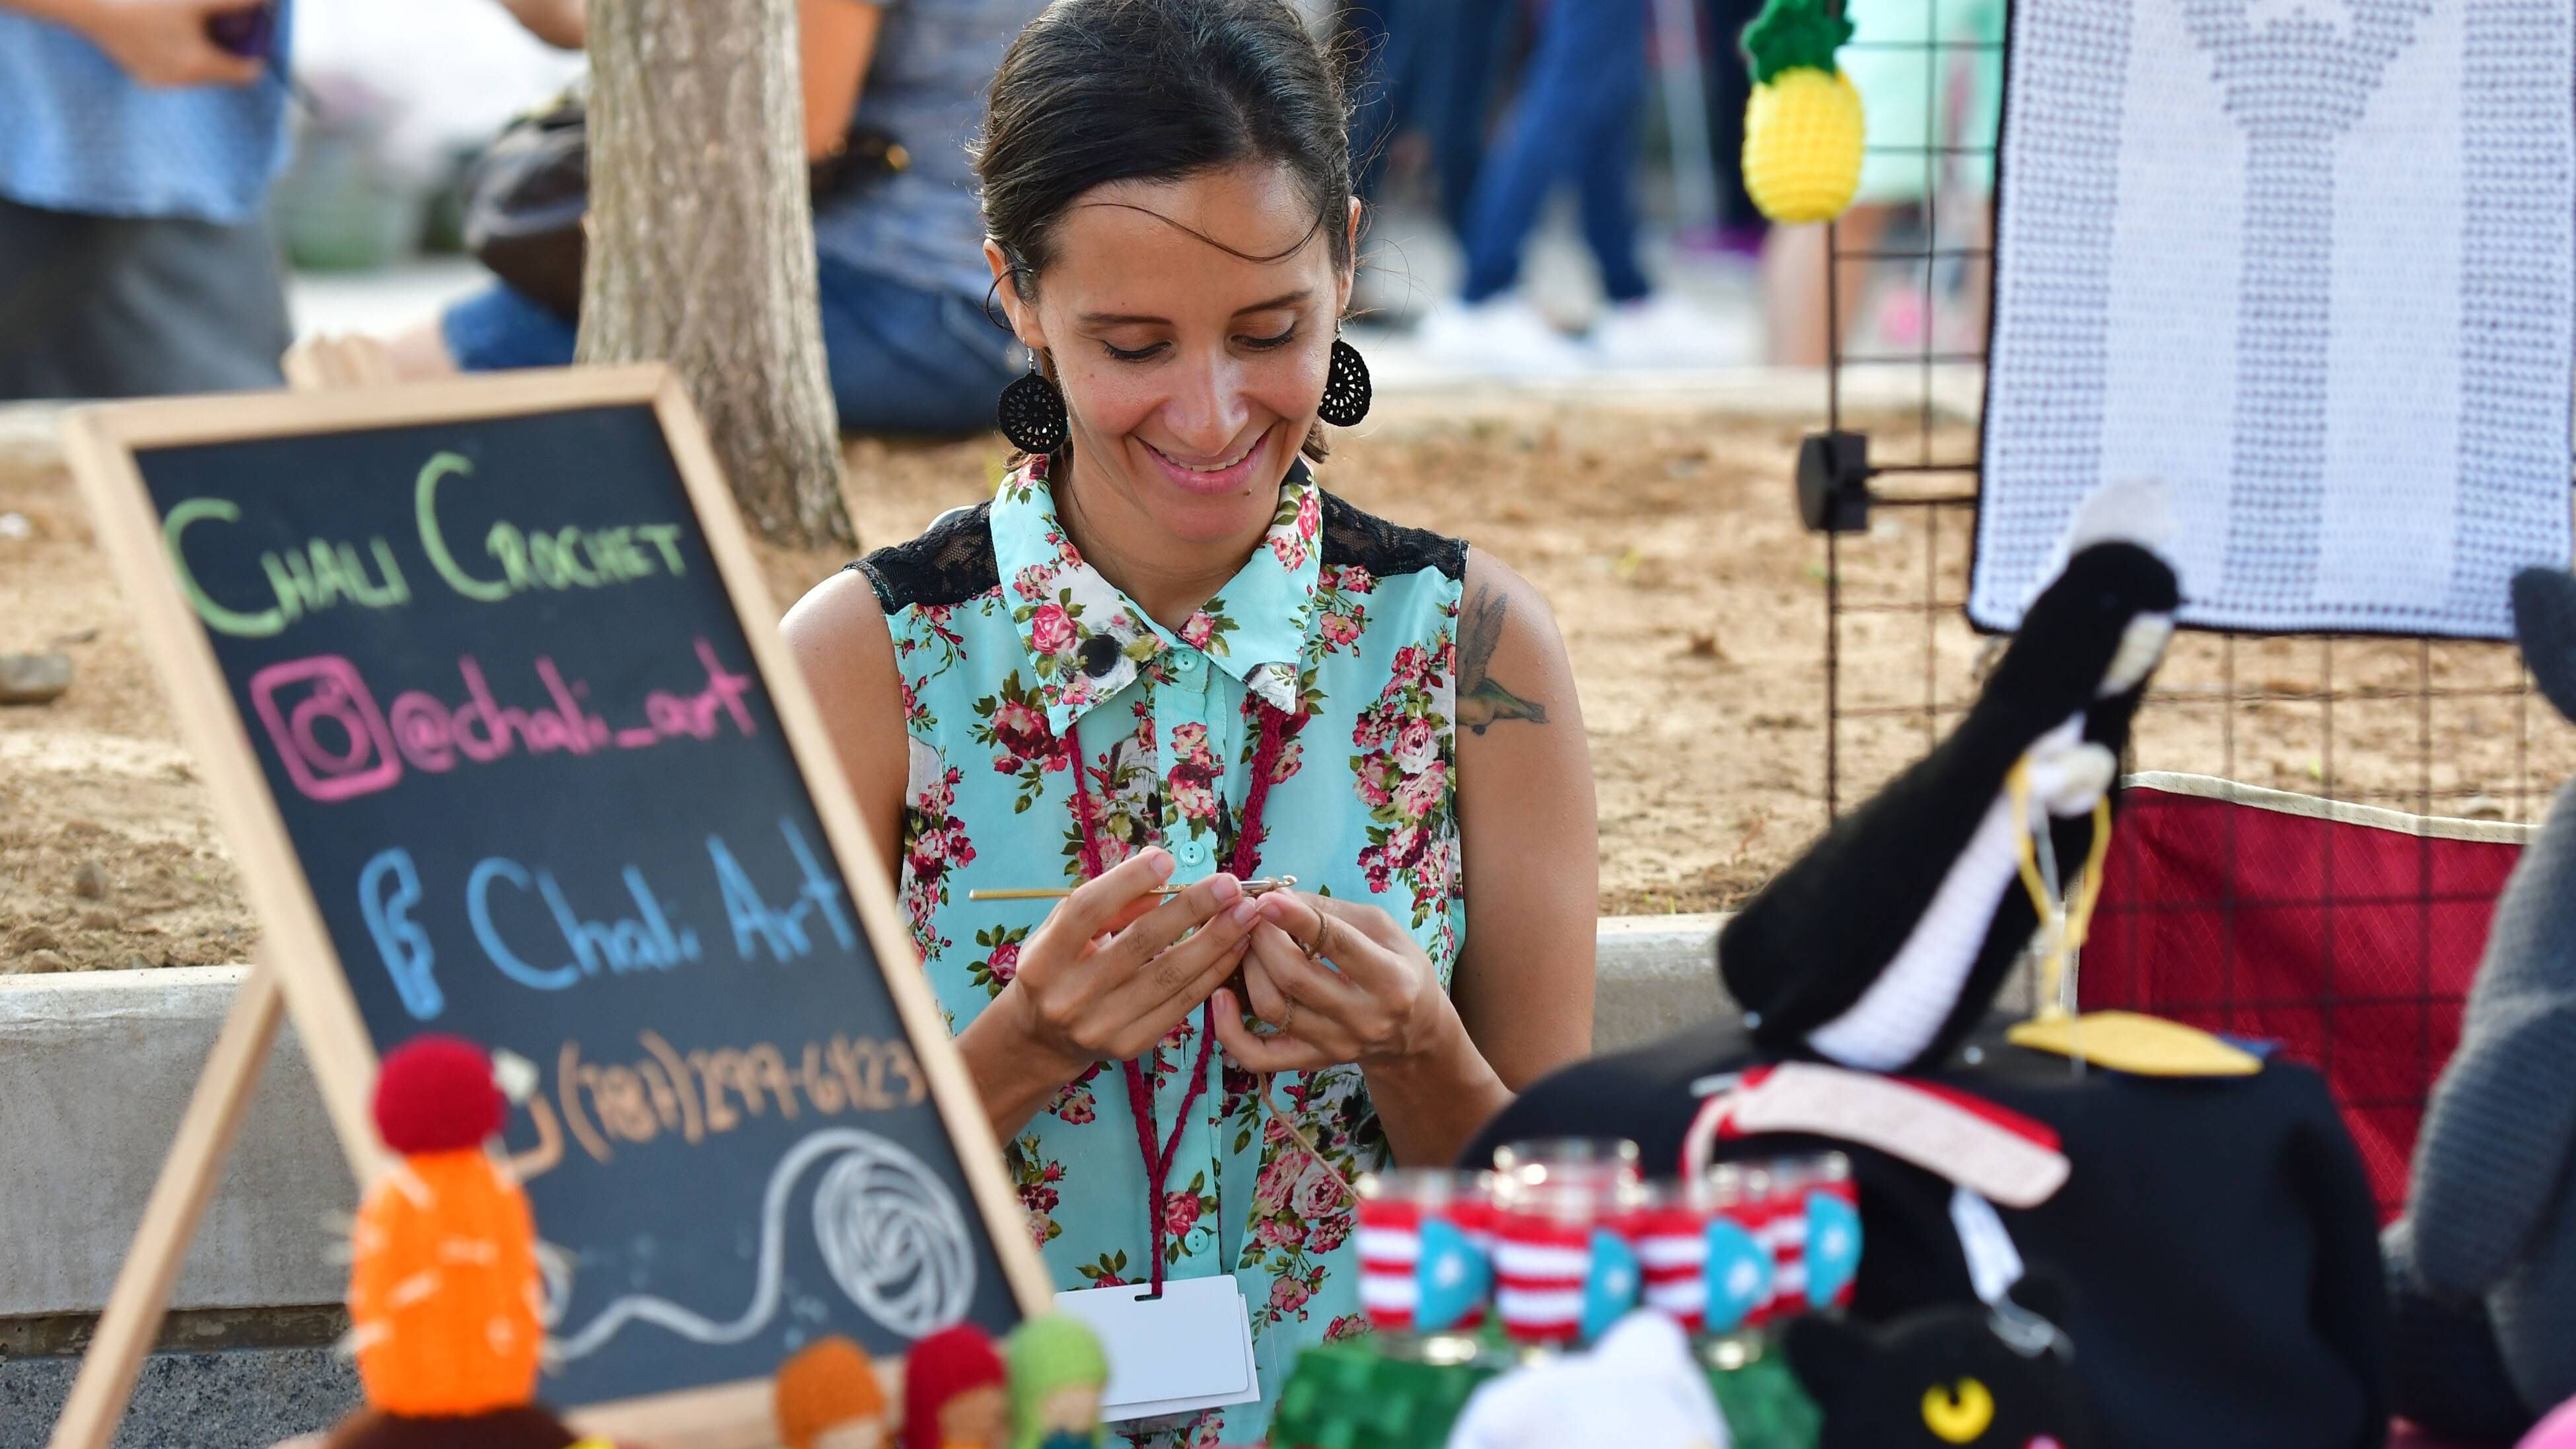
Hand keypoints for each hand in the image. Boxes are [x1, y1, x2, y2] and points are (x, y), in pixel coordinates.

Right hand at [66, 0, 264, 87]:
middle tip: (229, 24)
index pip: (247, 73)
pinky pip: (176, 69)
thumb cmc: (145, 2)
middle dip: (230, 49)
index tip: (254, 32)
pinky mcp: (143, 76)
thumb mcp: (195, 2)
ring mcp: (162, 81)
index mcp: (201, 67)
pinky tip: (174, 33)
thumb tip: (267, 1)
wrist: (91, 9)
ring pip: (200, 71)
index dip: (256, 52)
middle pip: (224, 72)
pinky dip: (182, 53)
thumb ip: (233, 3)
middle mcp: (184, 82)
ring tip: (201, 27)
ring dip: (206, 51)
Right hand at [990, 848, 1263, 1079]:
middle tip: (1230, 884)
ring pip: (1170, 976)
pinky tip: (1235, 946)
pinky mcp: (1131, 1045)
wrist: (1046, 1039)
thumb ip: (1106, 905)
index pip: (1087, 911)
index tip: (1167, 858)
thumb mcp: (1064, 931)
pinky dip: (1214, 972)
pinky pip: (1182, 1003)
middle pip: (1139, 942)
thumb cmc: (1059, 967)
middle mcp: (1069, 996)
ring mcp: (1102, 1026)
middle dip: (1192, 908)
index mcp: (1042, 959)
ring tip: (1245, 913)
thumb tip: (1160, 877)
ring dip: (1216, 940)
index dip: (1128, 881)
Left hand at [1212, 893, 1449, 1073]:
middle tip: (1251, 915)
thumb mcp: (1382, 930)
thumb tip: (1277, 896)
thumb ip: (1332, 912)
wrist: (1414, 1033)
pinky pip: (1258, 1055)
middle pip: (1294, 977)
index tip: (1265, 897)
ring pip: (1272, 1008)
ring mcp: (1335, 1045)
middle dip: (1263, 938)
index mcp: (1391, 980)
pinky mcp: (1312, 1063)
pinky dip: (1229, 1030)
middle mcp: (1364, 1018)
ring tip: (1246, 944)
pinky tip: (1221, 997)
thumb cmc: (1399, 969)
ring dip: (1247, 968)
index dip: (1296, 918)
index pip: (1337, 945)